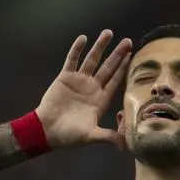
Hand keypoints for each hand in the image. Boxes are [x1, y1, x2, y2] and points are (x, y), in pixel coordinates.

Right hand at [35, 30, 132, 148]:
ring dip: (100, 46)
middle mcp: (92, 88)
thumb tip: (125, 146)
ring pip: (92, 60)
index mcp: (101, 100)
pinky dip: (77, 49)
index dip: (123, 69)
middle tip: (128, 41)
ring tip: (109, 32)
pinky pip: (72, 60)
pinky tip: (84, 38)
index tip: (132, 56)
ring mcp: (79, 81)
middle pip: (108, 67)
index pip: (116, 81)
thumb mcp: (91, 136)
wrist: (47, 130)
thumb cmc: (69, 135)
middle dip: (118, 54)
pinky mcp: (64, 78)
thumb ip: (108, 137)